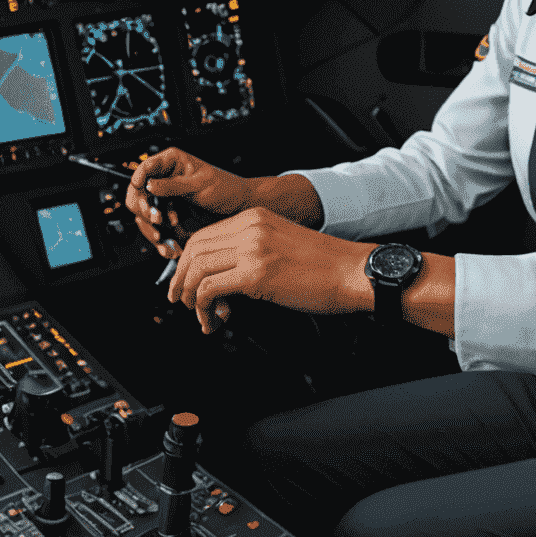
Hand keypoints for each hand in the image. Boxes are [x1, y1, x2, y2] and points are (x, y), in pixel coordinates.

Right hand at [127, 148, 254, 253]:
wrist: (239, 208)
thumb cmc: (226, 188)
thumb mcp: (200, 184)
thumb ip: (174, 185)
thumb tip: (149, 184)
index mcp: (171, 162)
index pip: (144, 168)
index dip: (140, 182)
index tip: (144, 195)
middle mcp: (164, 179)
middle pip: (138, 195)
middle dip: (144, 210)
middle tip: (157, 220)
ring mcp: (164, 198)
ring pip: (143, 215)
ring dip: (151, 229)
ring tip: (163, 238)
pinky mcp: (167, 215)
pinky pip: (155, 228)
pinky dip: (159, 239)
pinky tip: (168, 247)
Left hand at [166, 206, 369, 335]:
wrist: (354, 272)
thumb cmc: (326, 266)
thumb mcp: (283, 245)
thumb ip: (253, 250)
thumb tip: (223, 275)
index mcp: (256, 217)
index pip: (204, 235)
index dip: (188, 263)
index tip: (187, 284)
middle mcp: (251, 226)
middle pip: (193, 250)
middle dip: (181, 281)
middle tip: (184, 303)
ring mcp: (253, 248)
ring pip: (196, 270)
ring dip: (191, 299)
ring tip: (204, 316)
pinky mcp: (256, 273)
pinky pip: (209, 289)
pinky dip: (205, 308)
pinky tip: (217, 319)